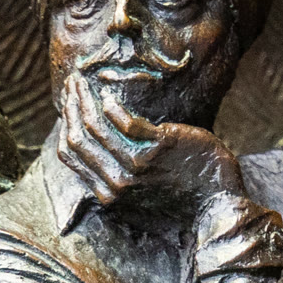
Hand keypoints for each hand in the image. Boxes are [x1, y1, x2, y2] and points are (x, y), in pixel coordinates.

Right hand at [57, 73, 242, 211]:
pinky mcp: (159, 148)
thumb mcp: (138, 191)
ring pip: (96, 128)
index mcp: (107, 193)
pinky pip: (126, 124)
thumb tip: (96, 148)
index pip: (70, 155)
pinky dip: (113, 108)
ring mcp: (137, 165)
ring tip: (83, 81)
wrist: (217, 200)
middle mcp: (117, 182)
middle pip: (79, 139)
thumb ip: (115, 175)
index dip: (64, 126)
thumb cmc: (180, 192)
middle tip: (71, 83)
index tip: (66, 103)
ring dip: (85, 100)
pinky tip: (109, 96)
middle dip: (71, 107)